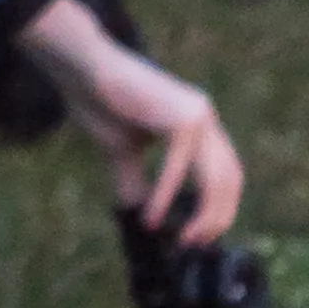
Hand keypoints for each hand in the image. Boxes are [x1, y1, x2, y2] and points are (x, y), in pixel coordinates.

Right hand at [20, 0, 240, 239]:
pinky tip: (152, 216)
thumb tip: (137, 216)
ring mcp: (198, 116)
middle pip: (229, 179)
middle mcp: (205, 117)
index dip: (220, 207)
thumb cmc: (97, 100)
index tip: (202, 233)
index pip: (226, 173)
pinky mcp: (181, 119)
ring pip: (214, 179)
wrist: (80, 65)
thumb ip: (136, 179)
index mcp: (198, 121)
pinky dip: (165, 196)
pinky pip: (177, 168)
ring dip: (202, 214)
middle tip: (196, 242)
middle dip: (217, 216)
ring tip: (185, 238)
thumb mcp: (122, 148)